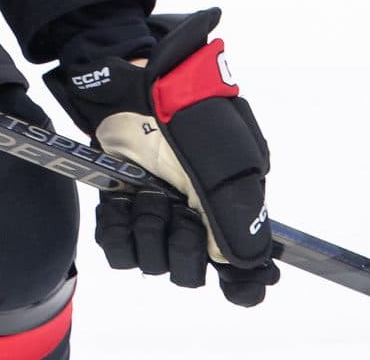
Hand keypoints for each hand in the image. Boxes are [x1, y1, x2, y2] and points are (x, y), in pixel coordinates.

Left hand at [44, 9, 277, 303]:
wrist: (132, 83)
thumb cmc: (186, 113)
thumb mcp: (226, 161)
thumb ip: (239, 217)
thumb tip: (253, 267)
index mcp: (231, 209)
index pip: (243, 272)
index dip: (240, 285)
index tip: (229, 282)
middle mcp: (196, 218)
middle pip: (191, 273)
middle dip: (180, 244)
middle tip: (176, 206)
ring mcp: (158, 214)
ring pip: (152, 264)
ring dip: (147, 227)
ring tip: (147, 191)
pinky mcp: (121, 208)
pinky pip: (117, 249)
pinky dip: (117, 228)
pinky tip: (122, 201)